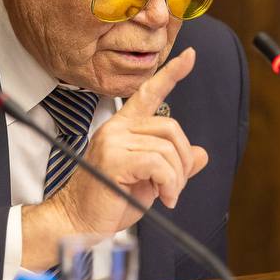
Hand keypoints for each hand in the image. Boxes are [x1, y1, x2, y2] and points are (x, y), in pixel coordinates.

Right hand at [21, 48, 208, 267]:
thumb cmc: (108, 202)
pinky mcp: (113, 159)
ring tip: (167, 196)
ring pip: (167, 149)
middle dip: (183, 159)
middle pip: (171, 127)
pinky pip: (158, 164)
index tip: (190, 56)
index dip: (171, 74)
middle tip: (176, 186)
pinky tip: (164, 199)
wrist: (77, 223)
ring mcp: (113, 141)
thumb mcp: (149, 181)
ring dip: (176, 179)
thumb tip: (202, 155)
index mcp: (123, 127)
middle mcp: (117, 128)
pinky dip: (170, 184)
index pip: (148, 93)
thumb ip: (173, 164)